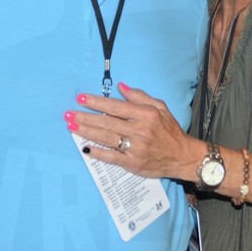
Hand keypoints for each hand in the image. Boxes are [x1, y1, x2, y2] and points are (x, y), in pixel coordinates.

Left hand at [68, 83, 196, 180]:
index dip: (96, 102)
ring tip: (72, 127)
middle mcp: (139, 130)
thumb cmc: (170, 130)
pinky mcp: (133, 163)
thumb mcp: (160, 108)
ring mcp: (135, 148)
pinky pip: (112, 157)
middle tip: (69, 114)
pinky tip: (85, 148)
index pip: (115, 107)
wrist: (182, 156)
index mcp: (145, 115)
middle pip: (107, 122)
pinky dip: (98, 153)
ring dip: (87, 132)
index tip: (81, 98)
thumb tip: (121, 87)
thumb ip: (140, 97)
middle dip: (85, 117)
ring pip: (106, 138)